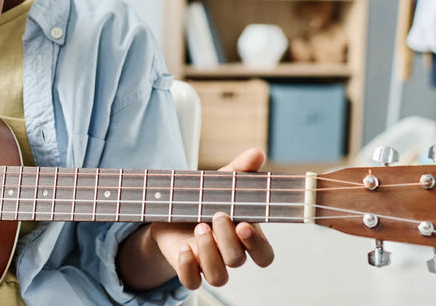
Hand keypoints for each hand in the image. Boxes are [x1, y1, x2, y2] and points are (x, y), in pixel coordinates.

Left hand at [149, 148, 274, 288]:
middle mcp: (230, 254)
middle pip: (238, 260)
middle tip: (216, 215)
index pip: (264, 255)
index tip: (245, 225)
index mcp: (245, 237)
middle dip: (228, 239)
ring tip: (199, 227)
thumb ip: (240, 170)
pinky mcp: (188, 269)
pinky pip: (192, 282)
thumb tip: (258, 154)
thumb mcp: (220, 182)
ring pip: (219, 276)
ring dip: (209, 252)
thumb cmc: (205, 197)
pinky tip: (183, 248)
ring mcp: (209, 264)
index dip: (257, 246)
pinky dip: (188, 267)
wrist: (170, 209)